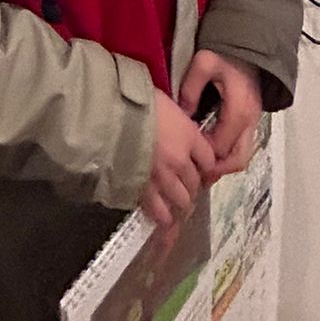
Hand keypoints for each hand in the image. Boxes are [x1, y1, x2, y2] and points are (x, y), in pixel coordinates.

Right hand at [138, 91, 216, 233]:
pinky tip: (163, 218)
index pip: (209, 159)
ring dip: (180, 203)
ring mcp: (163, 178)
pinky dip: (162, 216)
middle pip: (195, 183)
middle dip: (191, 186)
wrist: (110, 117)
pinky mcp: (144, 191)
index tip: (199, 166)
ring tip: (174, 204)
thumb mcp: (164, 102)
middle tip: (184, 185)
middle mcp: (181, 160)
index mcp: (188, 136)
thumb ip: (175, 120)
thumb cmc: (134, 102)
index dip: (204, 165)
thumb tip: (176, 126)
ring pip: (182, 200)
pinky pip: (159, 211)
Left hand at [178, 50, 262, 182]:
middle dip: (216, 170)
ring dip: (222, 164)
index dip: (203, 157)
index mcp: (238, 111)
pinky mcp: (251, 122)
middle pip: (237, 160)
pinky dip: (227, 155)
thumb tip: (183, 114)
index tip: (184, 157)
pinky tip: (209, 152)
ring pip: (241, 157)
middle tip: (194, 171)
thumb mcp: (203, 63)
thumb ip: (190, 88)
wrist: (249, 46)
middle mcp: (249, 121)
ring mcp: (253, 123)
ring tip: (200, 166)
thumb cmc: (226, 54)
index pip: (221, 147)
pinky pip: (241, 147)